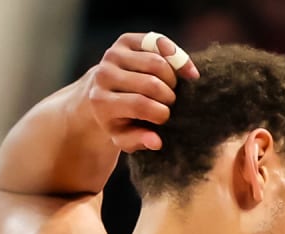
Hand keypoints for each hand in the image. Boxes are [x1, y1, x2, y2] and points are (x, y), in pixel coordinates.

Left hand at [87, 32, 198, 152]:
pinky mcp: (124, 41)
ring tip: (171, 89)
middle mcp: (104, 75)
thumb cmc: (118, 120)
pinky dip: (176, 57)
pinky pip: (158, 43)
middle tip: (169, 103)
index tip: (165, 118)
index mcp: (102, 102)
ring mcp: (113, 55)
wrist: (99, 93)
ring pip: (157, 63)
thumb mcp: (123, 137)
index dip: (161, 113)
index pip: (140, 105)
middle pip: (151, 84)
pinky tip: (185, 71)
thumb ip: (139, 141)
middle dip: (168, 97)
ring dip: (173, 79)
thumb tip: (157, 142)